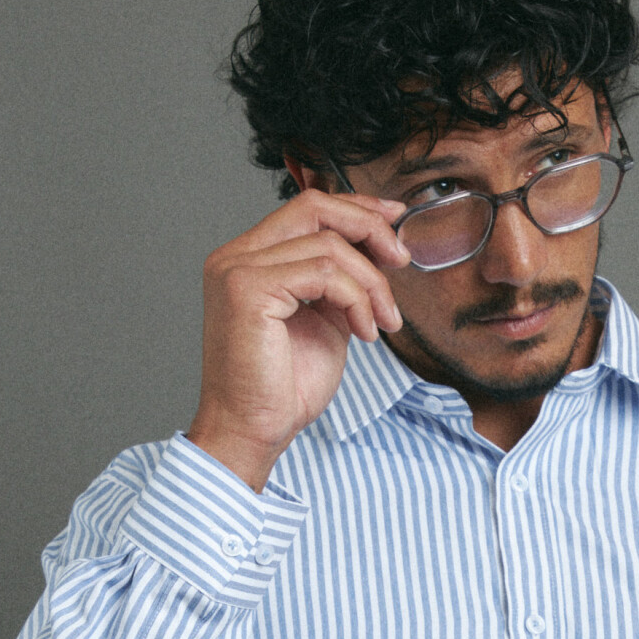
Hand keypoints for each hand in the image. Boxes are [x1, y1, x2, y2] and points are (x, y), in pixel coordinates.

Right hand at [187, 190, 410, 489]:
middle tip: (402, 260)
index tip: (396, 221)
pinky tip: (365, 333)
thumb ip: (341, 282)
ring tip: (383, 323)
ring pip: (329, 245)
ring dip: (372, 284)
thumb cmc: (284, 388)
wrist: (254, 431)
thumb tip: (381, 248)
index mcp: (249, 258)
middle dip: (369, 228)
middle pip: (315, 207)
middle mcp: (237, 256)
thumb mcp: (325, 320)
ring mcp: (239, 269)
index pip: (308, 208)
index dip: (357, 208)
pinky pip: (326, 274)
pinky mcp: (249, 289)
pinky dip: (357, 300)